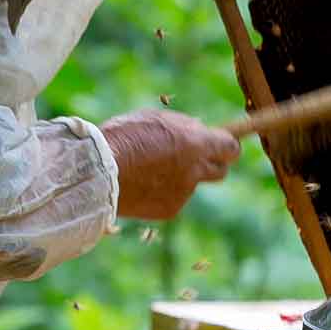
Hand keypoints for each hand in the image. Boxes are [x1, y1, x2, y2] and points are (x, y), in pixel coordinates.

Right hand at [102, 109, 239, 220]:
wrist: (99, 173)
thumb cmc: (123, 138)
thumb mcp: (155, 119)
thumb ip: (183, 126)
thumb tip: (199, 130)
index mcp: (197, 144)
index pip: (231, 148)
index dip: (227, 146)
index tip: (220, 143)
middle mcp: (196, 171)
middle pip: (220, 171)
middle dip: (212, 163)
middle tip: (192, 157)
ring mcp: (184, 193)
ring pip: (192, 184)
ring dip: (180, 177)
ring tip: (149, 168)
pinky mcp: (170, 210)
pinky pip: (174, 198)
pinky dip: (164, 192)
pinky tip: (142, 183)